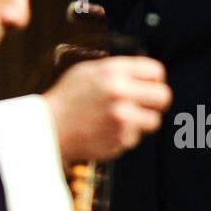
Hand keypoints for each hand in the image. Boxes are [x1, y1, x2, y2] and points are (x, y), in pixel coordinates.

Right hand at [43, 56, 170, 162]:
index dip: (155, 78)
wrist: (47, 128)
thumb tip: (147, 74)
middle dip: (158, 100)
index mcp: (113, 71)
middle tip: (148, 104)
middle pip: (164, 96)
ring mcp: (121, 119)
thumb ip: (117, 69)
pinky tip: (106, 130)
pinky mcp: (120, 140)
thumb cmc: (67, 98)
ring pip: (154, 120)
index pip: (156, 71)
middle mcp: (120, 93)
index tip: (150, 85)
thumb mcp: (88, 71)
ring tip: (122, 119)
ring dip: (142, 120)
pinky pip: (135, 138)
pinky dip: (125, 135)